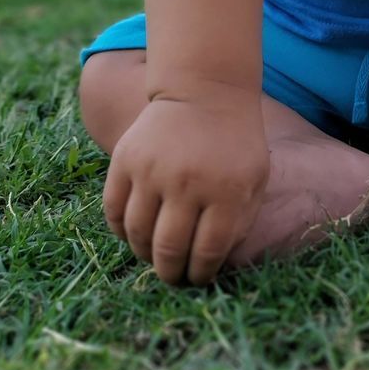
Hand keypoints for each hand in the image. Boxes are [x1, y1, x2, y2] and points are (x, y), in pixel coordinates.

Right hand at [102, 92, 270, 285]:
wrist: (205, 91)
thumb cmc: (236, 142)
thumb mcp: (255, 179)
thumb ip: (241, 222)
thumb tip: (214, 264)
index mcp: (226, 191)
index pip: (206, 253)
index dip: (200, 274)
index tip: (197, 278)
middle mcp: (187, 183)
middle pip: (168, 250)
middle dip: (170, 274)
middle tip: (173, 276)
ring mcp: (152, 170)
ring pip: (137, 235)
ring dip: (144, 254)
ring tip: (154, 255)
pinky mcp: (125, 159)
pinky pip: (113, 210)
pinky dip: (120, 230)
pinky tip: (134, 233)